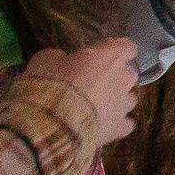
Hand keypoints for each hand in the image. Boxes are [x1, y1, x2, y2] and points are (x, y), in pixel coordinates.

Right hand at [23, 40, 138, 143]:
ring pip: (128, 99)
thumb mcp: (45, 60)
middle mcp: (124, 78)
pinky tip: (103, 127)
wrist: (49, 122)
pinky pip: (125, 125)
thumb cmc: (48, 84)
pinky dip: (116, 125)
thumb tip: (61, 61)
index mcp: (111, 56)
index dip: (115, 51)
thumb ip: (60, 57)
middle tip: (90, 84)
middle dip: (112, 78)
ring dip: (116, 102)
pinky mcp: (119, 127)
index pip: (127, 47)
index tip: (104, 55)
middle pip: (127, 74)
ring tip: (95, 108)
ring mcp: (124, 104)